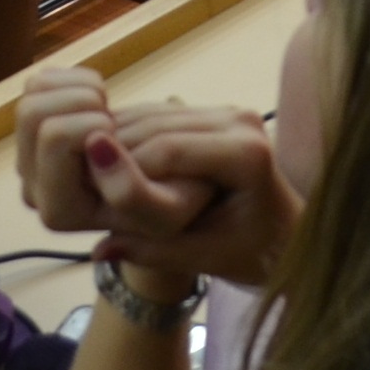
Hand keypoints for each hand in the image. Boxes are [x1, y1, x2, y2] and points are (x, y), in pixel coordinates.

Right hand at [14, 68, 299, 289]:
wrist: (288, 234)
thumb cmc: (254, 254)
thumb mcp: (205, 257)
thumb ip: (154, 250)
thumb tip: (98, 251)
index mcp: (247, 154)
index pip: (167, 151)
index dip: (125, 174)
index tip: (93, 202)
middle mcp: (242, 120)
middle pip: (158, 128)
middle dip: (117, 157)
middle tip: (81, 188)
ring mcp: (231, 111)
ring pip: (155, 117)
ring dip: (118, 142)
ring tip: (88, 176)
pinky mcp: (219, 112)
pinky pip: (163, 116)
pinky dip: (131, 135)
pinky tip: (106, 159)